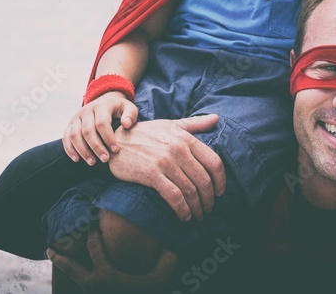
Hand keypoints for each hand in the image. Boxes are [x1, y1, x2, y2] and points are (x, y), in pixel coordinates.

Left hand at [48, 229, 177, 292]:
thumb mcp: (163, 277)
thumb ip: (168, 256)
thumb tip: (175, 236)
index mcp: (106, 275)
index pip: (93, 246)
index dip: (91, 231)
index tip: (91, 218)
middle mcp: (93, 286)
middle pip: (71, 267)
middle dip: (61, 254)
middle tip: (52, 245)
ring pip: (72, 279)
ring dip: (62, 267)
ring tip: (52, 253)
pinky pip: (79, 287)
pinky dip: (73, 279)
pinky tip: (73, 277)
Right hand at [63, 91, 139, 164]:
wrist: (105, 102)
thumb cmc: (118, 110)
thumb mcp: (128, 108)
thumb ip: (130, 115)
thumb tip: (126, 124)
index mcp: (101, 106)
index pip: (102, 123)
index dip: (108, 137)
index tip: (116, 150)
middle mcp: (86, 111)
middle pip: (87, 131)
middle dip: (96, 147)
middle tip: (105, 159)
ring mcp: (76, 117)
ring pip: (74, 135)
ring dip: (82, 150)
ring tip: (92, 162)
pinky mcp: (70, 124)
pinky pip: (66, 137)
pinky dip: (70, 149)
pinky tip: (77, 159)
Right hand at [109, 114, 225, 221]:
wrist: (115, 141)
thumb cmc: (146, 134)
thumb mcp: (171, 125)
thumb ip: (195, 123)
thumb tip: (216, 118)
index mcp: (186, 138)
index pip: (214, 162)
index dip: (221, 181)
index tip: (220, 193)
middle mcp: (178, 149)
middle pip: (204, 180)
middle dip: (210, 199)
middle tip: (209, 209)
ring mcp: (165, 161)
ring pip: (191, 190)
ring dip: (197, 208)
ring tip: (198, 216)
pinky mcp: (151, 174)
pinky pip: (174, 196)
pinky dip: (183, 210)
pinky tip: (184, 216)